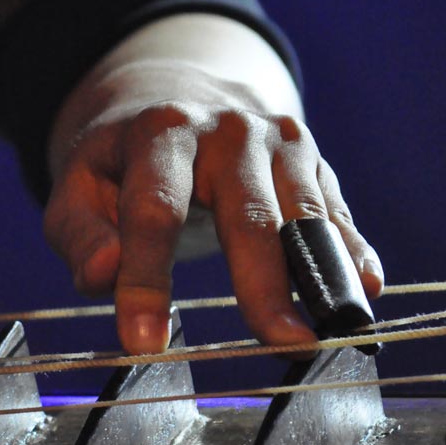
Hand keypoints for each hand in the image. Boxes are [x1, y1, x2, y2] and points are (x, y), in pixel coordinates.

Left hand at [43, 17, 383, 354]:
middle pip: (249, 215)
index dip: (147, 280)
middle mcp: (228, 130)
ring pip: (306, 215)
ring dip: (322, 277)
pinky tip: (365, 289)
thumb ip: (81, 234)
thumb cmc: (123, 164)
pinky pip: (336, 212)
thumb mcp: (79, 188)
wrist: (179, 99)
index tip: (143, 343)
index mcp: (161, 132)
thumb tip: (102, 278)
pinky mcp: (312, 160)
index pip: (155, 211)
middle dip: (263, 285)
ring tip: (331, 334)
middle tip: (279, 345)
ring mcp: (278, 141)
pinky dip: (353, 252)